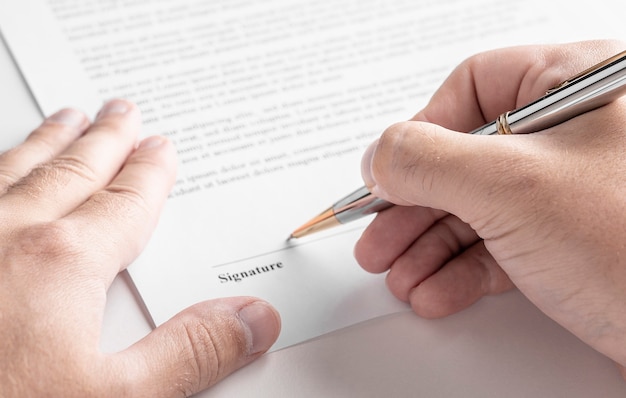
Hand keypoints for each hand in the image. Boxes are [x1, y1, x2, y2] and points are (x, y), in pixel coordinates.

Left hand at [0, 99, 280, 396]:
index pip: (125, 204)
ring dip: (47, 142)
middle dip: (102, 140)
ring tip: (66, 120)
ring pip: (12, 171)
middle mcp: (3, 234)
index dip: (149, 175)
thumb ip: (189, 355)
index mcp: (61, 263)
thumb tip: (253, 320)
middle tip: (121, 112)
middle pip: (71, 172)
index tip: (162, 149)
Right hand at [354, 40, 625, 372]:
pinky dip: (461, 270)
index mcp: (575, 87)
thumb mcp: (511, 187)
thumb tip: (380, 157)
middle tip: (377, 237)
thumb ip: (428, 161)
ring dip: (429, 245)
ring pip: (478, 207)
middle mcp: (575, 134)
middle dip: (414, 206)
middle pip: (466, 156)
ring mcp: (572, 192)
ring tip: (399, 275)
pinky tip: (436, 291)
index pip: (473, 88)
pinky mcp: (572, 241)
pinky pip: (501, 245)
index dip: (420, 131)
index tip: (386, 174)